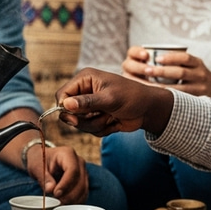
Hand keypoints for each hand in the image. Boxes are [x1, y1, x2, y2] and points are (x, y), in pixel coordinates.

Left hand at [24, 143, 88, 201]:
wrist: (43, 159)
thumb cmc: (40, 160)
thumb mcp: (36, 166)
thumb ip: (43, 177)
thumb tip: (50, 189)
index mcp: (67, 154)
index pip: (72, 170)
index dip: (65, 184)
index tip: (56, 193)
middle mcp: (79, 162)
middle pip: (80, 181)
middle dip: (69, 195)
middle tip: (57, 202)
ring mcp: (83, 171)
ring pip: (84, 189)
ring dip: (73, 200)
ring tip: (59, 204)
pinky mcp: (83, 181)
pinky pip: (83, 193)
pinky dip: (75, 201)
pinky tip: (65, 204)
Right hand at [56, 67, 173, 136]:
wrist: (148, 109)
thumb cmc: (132, 96)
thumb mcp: (110, 98)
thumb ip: (87, 102)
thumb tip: (65, 104)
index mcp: (85, 79)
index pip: (62, 94)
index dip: (64, 107)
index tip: (73, 118)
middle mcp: (84, 92)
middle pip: (68, 112)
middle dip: (84, 119)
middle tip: (101, 116)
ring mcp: (89, 106)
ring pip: (79, 124)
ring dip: (96, 125)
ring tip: (111, 116)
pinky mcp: (95, 118)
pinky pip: (89, 130)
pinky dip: (102, 129)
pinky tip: (114, 121)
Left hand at [124, 46, 210, 98]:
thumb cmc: (198, 76)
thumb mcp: (194, 66)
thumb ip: (179, 62)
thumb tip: (151, 57)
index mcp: (198, 63)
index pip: (185, 57)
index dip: (171, 57)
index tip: (157, 58)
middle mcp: (200, 74)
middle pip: (181, 72)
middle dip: (162, 71)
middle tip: (146, 70)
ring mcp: (200, 88)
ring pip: (180, 87)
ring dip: (162, 86)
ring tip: (147, 84)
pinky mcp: (198, 100)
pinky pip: (182, 99)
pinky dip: (169, 97)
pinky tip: (157, 97)